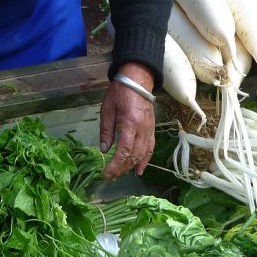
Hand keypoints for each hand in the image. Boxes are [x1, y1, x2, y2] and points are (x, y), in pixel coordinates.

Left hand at [99, 63, 156, 179]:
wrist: (137, 80)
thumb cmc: (119, 92)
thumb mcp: (107, 109)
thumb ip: (106, 130)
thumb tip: (104, 150)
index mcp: (130, 124)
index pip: (123, 151)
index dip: (115, 165)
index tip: (106, 174)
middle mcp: (142, 129)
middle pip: (134, 156)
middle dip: (122, 169)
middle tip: (110, 176)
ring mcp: (149, 130)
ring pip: (143, 154)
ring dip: (132, 166)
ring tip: (122, 174)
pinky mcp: (152, 129)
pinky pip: (150, 148)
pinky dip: (145, 160)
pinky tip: (139, 169)